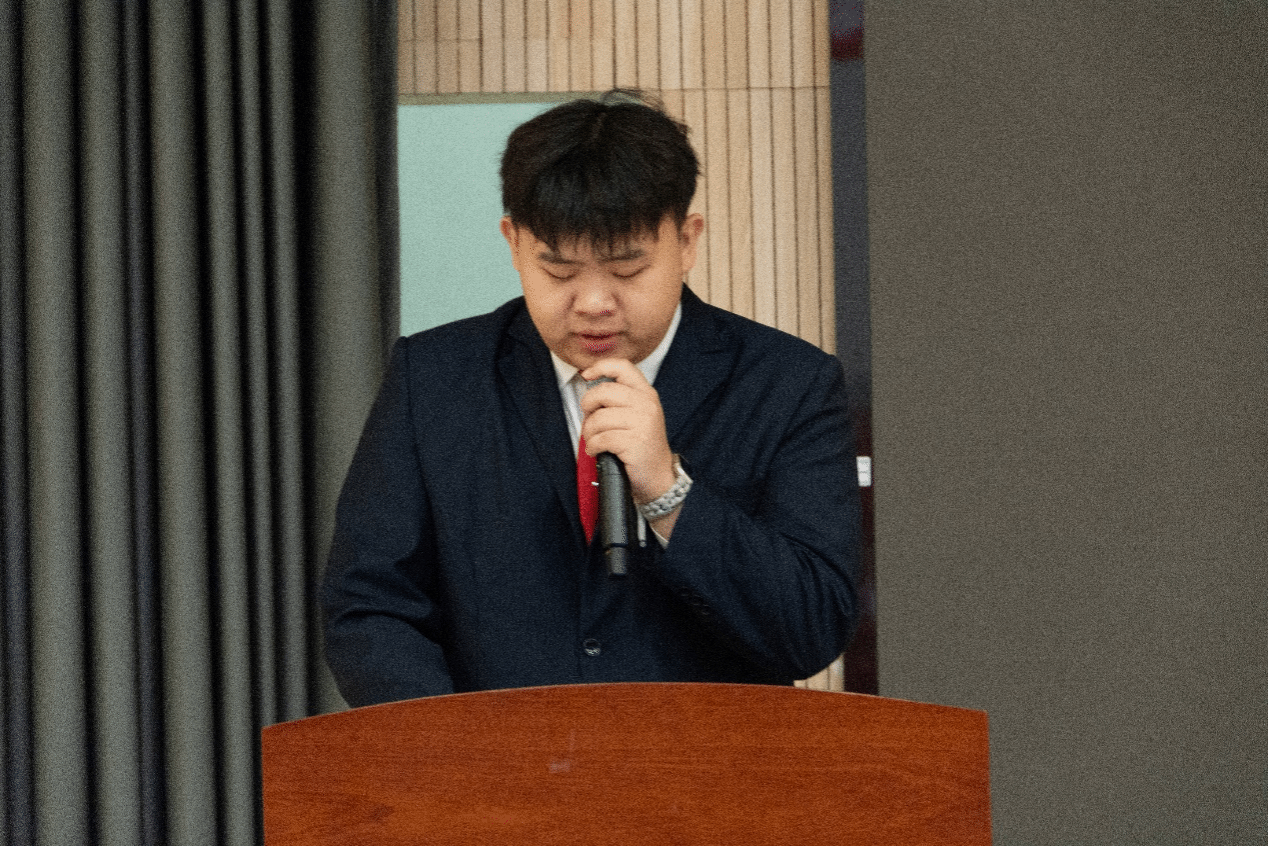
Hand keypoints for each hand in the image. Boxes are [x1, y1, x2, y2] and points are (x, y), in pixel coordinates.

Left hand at [579, 359, 677, 507]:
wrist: (658, 477)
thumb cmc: (641, 446)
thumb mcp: (638, 414)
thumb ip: (620, 398)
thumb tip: (589, 385)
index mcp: (646, 393)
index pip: (623, 367)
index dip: (600, 366)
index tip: (586, 374)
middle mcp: (646, 404)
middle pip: (603, 391)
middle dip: (588, 406)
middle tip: (590, 420)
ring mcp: (642, 423)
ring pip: (598, 418)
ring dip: (589, 433)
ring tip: (595, 441)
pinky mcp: (635, 442)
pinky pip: (601, 439)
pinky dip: (593, 447)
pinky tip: (598, 451)